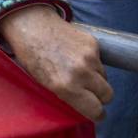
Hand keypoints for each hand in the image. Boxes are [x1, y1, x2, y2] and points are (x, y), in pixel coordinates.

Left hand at [0, 5, 112, 120]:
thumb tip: (85, 106)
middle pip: (107, 95)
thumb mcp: (44, 83)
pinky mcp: (93, 43)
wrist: (31, 24)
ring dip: (96, 78)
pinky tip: (76, 56)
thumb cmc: (31, 56)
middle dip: (100, 96)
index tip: (95, 112)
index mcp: (66, 87)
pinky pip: (100, 60)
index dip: (97, 113)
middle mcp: (81, 73)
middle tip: (89, 92)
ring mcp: (89, 57)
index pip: (96, 111)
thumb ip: (66, 96)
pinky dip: (93, 62)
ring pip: (104, 77)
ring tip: (78, 70)